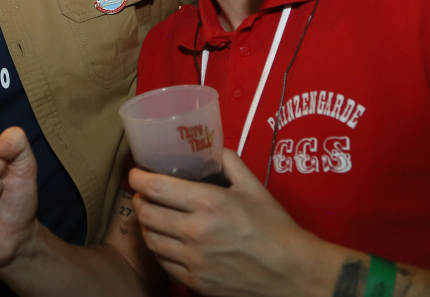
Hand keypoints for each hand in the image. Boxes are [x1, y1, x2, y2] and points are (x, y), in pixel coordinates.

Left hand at [129, 149, 340, 296]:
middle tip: (143, 194)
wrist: (292, 273)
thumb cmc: (275, 229)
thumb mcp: (254, 187)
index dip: (138, 178)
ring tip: (153, 216)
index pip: (156, 187)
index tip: (136, 173)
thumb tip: (213, 147)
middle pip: (146, 212)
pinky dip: (159, 249)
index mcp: (209, 203)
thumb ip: (229, 162)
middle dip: (139, 199)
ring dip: (146, 225)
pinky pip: (163, 263)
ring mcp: (193, 260)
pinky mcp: (195, 281)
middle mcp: (196, 231)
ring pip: (150, 239)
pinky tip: (167, 240)